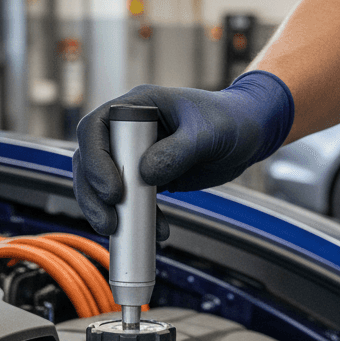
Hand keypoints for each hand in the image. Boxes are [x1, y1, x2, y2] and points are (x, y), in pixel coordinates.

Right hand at [72, 71, 293, 236]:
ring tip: (121, 233)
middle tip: (110, 224)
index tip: (115, 192)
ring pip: (103, 185)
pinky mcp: (147, 177)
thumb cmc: (231, 121)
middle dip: (94, 195)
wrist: (249, 134)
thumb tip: (145, 175)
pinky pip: (130, 201)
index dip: (96, 161)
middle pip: (90, 161)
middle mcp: (128, 129)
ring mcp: (135, 154)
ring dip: (109, 212)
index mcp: (137, 107)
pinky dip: (137, 220)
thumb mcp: (207, 133)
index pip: (95, 129)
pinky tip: (155, 234)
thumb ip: (178, 151)